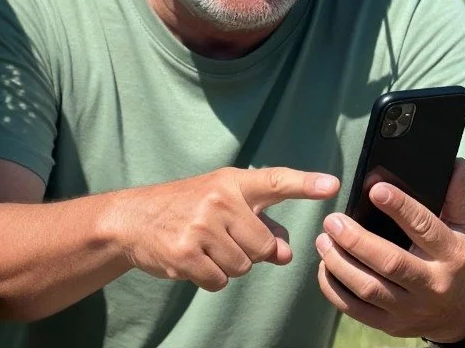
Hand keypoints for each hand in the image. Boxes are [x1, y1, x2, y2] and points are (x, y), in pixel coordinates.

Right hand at [110, 166, 339, 290]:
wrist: (132, 219)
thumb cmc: (184, 209)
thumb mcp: (222, 205)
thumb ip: (260, 225)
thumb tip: (285, 253)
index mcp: (231, 183)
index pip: (274, 182)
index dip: (305, 184)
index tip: (332, 186)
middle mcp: (218, 201)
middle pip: (264, 247)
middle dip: (248, 251)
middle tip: (220, 238)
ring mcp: (201, 227)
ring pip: (243, 267)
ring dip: (226, 266)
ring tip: (203, 247)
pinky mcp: (186, 254)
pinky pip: (219, 281)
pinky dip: (209, 278)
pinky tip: (191, 260)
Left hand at [315, 158, 464, 342]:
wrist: (463, 313)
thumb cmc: (457, 260)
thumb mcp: (464, 229)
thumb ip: (454, 196)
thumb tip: (455, 163)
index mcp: (453, 256)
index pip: (425, 228)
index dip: (400, 208)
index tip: (375, 189)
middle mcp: (433, 285)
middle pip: (390, 263)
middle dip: (356, 239)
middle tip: (332, 220)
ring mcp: (411, 309)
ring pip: (368, 287)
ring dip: (339, 262)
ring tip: (322, 239)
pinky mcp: (391, 325)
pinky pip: (355, 308)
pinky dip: (333, 287)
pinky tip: (324, 265)